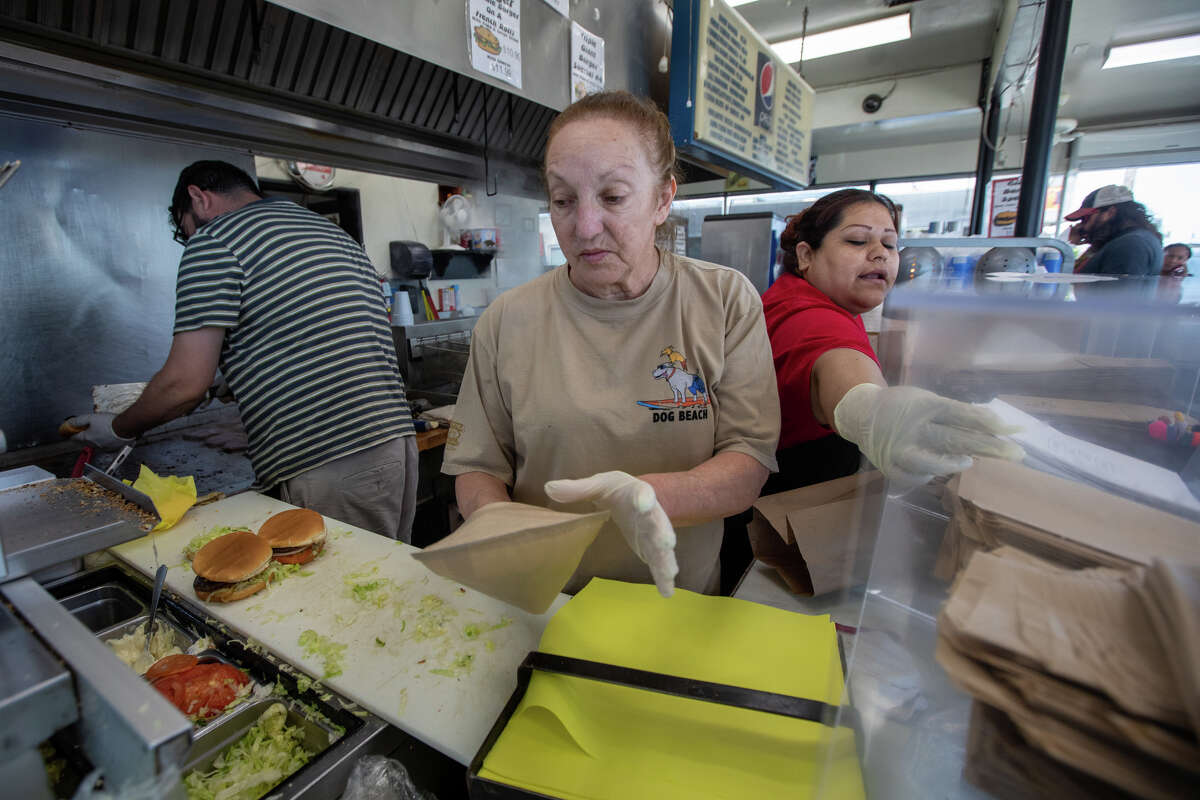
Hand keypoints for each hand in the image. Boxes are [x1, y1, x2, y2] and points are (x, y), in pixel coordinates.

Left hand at [62, 413, 134, 450]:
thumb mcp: (91, 417)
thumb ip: (78, 421)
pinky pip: (104, 444)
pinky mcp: (112, 447)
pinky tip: (106, 433)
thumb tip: (69, 423)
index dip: (70, 433)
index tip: (68, 430)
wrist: (127, 427)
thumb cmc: (110, 423)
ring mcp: (104, 447)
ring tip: (97, 429)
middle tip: (83, 428)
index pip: (74, 437)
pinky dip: (102, 439)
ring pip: (94, 443)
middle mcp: (94, 444)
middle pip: (84, 441)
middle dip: (82, 435)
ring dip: (93, 437)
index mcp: (87, 438)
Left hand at [544, 471, 678, 597]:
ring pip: (662, 547)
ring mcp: (653, 534)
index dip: (643, 497)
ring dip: (665, 559)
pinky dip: (663, 577)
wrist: (636, 498)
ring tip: (670, 572)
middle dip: (662, 532)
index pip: (641, 492)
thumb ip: (577, 488)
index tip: (643, 502)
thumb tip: (549, 489)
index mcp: (636, 493)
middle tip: (666, 542)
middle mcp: (651, 514)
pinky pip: (659, 563)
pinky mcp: (651, 549)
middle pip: (659, 522)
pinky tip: (667, 592)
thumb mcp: (598, 485)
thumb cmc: (617, 490)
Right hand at [834, 384, 1023, 485]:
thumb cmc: (902, 406)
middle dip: (988, 447)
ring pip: (935, 463)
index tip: (1013, 429)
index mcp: (923, 406)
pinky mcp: (893, 468)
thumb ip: (954, 413)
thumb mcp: (926, 399)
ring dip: (956, 463)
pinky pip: (920, 476)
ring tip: (970, 462)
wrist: (861, 415)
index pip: (960, 414)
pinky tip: (938, 466)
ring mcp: (901, 451)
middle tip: (1017, 454)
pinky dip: (933, 472)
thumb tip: (992, 427)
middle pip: (955, 440)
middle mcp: (912, 428)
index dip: (986, 422)